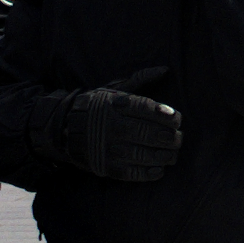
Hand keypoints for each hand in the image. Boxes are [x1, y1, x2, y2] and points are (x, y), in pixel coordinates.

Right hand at [57, 87, 182, 181]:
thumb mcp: (114, 89)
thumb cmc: (97, 107)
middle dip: (169, 137)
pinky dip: (148, 172)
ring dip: (163, 156)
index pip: (146, 109)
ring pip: (142, 154)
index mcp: (115, 105)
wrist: (65, 128)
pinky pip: (131, 172)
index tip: (177, 119)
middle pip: (147, 133)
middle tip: (178, 139)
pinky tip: (158, 169)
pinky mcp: (105, 166)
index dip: (165, 115)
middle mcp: (112, 126)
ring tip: (172, 155)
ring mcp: (108, 148)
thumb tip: (164, 70)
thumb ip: (140, 80)